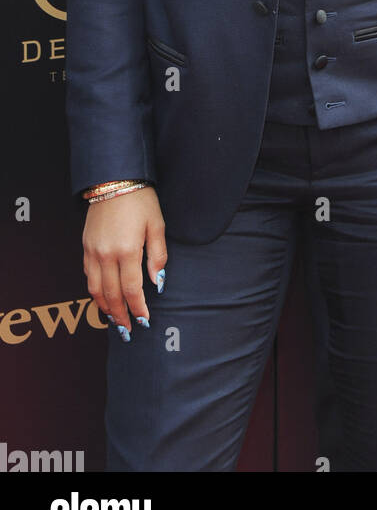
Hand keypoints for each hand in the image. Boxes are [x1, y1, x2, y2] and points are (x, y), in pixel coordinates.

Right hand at [82, 186, 166, 333]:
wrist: (114, 179)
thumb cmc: (140, 200)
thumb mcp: (156, 225)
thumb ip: (157, 256)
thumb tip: (158, 282)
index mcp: (127, 251)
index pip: (132, 290)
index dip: (138, 309)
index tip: (145, 321)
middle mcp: (106, 255)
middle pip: (112, 295)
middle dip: (121, 316)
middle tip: (129, 330)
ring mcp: (93, 251)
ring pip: (95, 289)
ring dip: (105, 308)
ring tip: (115, 321)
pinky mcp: (85, 246)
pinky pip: (88, 276)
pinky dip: (95, 292)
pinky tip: (103, 298)